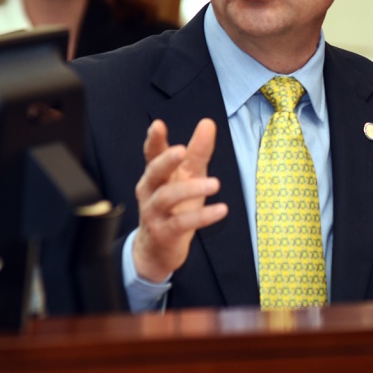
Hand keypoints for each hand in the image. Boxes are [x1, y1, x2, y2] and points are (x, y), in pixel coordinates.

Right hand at [132, 118, 227, 282]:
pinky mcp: (164, 233)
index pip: (152, 154)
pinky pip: (181, 223)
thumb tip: (207, 123)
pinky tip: (221, 210)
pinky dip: (202, 216)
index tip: (157, 125)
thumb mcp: (188, 177)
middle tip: (182, 151)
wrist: (157, 249)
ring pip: (167, 197)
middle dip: (166, 161)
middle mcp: (150, 191)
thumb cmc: (174, 206)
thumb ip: (198, 151)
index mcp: (156, 175)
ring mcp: (154, 213)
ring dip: (191, 189)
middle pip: (154, 172)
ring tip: (215, 184)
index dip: (154, 140)